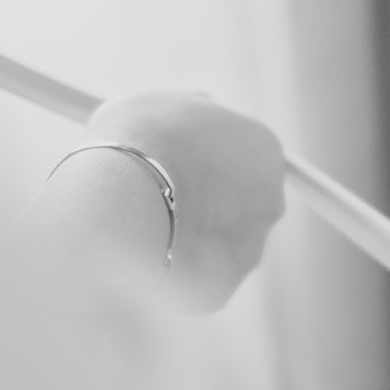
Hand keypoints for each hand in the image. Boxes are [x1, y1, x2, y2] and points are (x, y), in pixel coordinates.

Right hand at [80, 92, 287, 312]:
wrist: (118, 199)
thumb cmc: (136, 141)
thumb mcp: (162, 102)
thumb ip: (191, 110)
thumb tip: (197, 109)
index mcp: (263, 147)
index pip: (247, 155)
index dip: (210, 159)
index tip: (182, 162)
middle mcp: (272, 200)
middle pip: (241, 202)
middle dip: (207, 201)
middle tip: (161, 193)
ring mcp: (251, 248)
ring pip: (218, 243)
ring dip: (189, 234)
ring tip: (144, 221)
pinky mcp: (223, 287)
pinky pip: (195, 276)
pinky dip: (173, 266)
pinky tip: (143, 249)